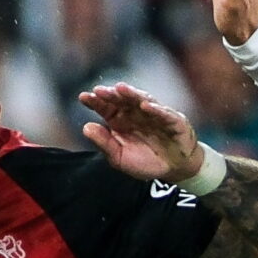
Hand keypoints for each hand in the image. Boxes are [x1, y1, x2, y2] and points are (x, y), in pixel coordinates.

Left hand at [79, 83, 205, 185]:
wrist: (173, 169)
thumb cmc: (145, 161)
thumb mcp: (119, 157)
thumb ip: (104, 143)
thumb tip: (85, 127)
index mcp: (120, 120)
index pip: (106, 107)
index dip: (96, 101)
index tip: (83, 97)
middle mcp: (136, 113)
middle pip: (122, 100)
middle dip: (111, 94)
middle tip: (99, 91)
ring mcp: (154, 115)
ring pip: (142, 100)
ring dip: (132, 94)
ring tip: (120, 89)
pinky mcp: (173, 121)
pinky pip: (164, 114)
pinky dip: (156, 110)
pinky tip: (145, 106)